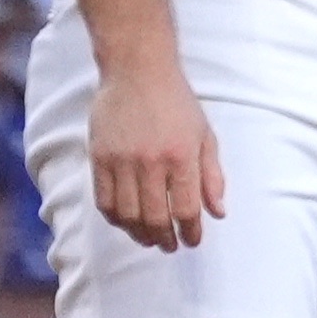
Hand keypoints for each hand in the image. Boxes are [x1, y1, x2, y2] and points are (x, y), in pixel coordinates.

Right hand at [89, 59, 224, 250]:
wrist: (137, 71)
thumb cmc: (177, 103)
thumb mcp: (205, 136)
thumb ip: (212, 176)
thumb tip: (217, 213)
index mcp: (181, 156)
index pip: (186, 208)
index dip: (190, 232)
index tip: (192, 241)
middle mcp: (150, 161)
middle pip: (155, 217)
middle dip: (165, 238)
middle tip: (170, 246)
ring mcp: (121, 160)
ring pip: (127, 214)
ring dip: (139, 233)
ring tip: (149, 238)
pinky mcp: (98, 157)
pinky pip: (103, 199)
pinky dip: (115, 218)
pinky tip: (125, 221)